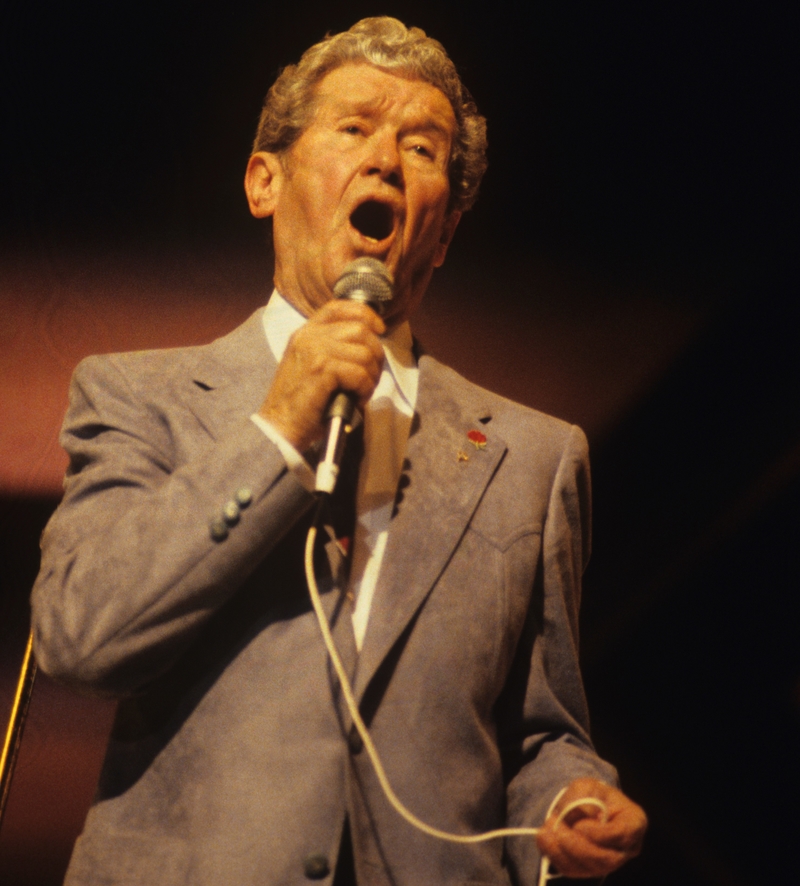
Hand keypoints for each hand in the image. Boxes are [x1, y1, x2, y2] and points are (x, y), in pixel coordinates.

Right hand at [259, 299, 384, 451]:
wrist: (279, 426)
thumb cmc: (301, 402)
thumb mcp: (312, 365)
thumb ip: (331, 348)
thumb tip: (370, 342)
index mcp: (306, 332)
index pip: (339, 307)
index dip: (364, 314)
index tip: (379, 329)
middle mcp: (309, 336)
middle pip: (360, 330)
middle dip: (375, 355)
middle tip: (370, 378)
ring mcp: (314, 350)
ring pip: (364, 353)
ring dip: (371, 376)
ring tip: (361, 392)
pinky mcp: (321, 369)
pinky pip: (360, 373)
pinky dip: (365, 389)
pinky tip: (356, 400)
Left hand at [536, 778, 646, 877]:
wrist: (584, 806)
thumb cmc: (592, 794)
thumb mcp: (587, 786)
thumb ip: (582, 797)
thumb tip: (578, 817)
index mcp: (633, 822)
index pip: (623, 834)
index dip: (600, 834)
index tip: (579, 825)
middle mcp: (627, 848)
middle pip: (606, 859)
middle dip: (577, 846)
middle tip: (556, 826)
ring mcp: (610, 863)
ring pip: (590, 868)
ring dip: (564, 852)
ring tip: (546, 831)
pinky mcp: (591, 870)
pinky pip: (575, 871)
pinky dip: (557, 857)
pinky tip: (545, 840)